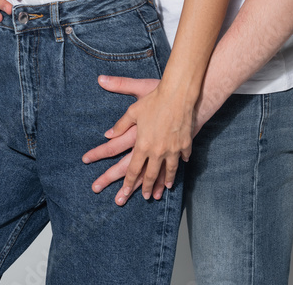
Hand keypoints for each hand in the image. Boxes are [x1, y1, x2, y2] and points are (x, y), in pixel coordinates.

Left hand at [106, 83, 194, 202]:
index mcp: (142, 144)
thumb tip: (107, 134)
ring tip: (163, 190)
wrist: (179, 94)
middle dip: (146, 188)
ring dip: (165, 182)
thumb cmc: (154, 100)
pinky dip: (180, 164)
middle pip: (150, 174)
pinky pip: (183, 158)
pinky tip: (180, 168)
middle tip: (145, 197)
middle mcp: (157, 151)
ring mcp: (173, 149)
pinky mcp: (185, 144)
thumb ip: (120, 124)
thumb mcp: (133, 110)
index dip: (127, 182)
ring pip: (168, 171)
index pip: (132, 168)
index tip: (123, 191)